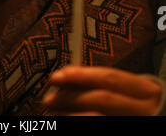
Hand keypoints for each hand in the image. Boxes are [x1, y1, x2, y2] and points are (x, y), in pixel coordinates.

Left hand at [42, 66, 162, 115]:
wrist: (157, 119)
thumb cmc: (134, 105)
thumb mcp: (126, 90)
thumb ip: (102, 83)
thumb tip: (64, 78)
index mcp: (146, 91)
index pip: (109, 78)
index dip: (80, 75)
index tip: (55, 77)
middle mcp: (145, 110)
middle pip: (102, 100)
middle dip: (71, 98)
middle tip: (47, 100)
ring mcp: (137, 125)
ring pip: (98, 118)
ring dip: (71, 115)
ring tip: (53, 113)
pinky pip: (98, 126)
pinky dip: (79, 122)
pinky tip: (66, 121)